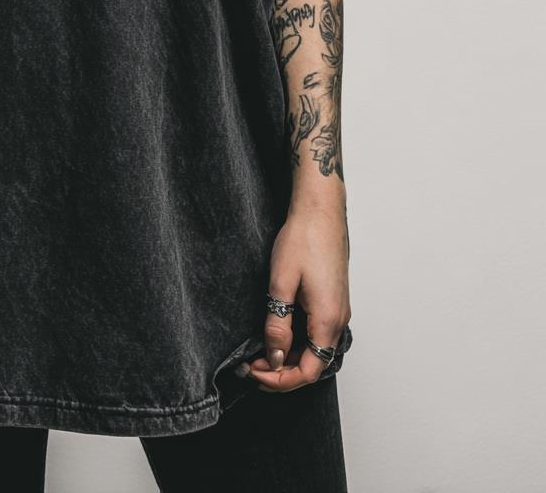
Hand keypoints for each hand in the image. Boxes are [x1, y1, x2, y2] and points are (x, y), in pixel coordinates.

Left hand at [244, 202, 350, 392]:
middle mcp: (339, 320)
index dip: (280, 380)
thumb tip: (275, 357)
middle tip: (250, 365)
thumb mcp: (281, 283)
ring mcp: (338, 310)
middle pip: (313, 364)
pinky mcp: (333, 301)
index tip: (254, 372)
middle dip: (281, 372)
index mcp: (328, 320)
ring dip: (289, 357)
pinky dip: (297, 342)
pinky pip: (317, 333)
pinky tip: (277, 334)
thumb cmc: (303, 239)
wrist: (320, 211)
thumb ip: (278, 324)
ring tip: (259, 352)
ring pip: (315, 350)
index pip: (308, 371)